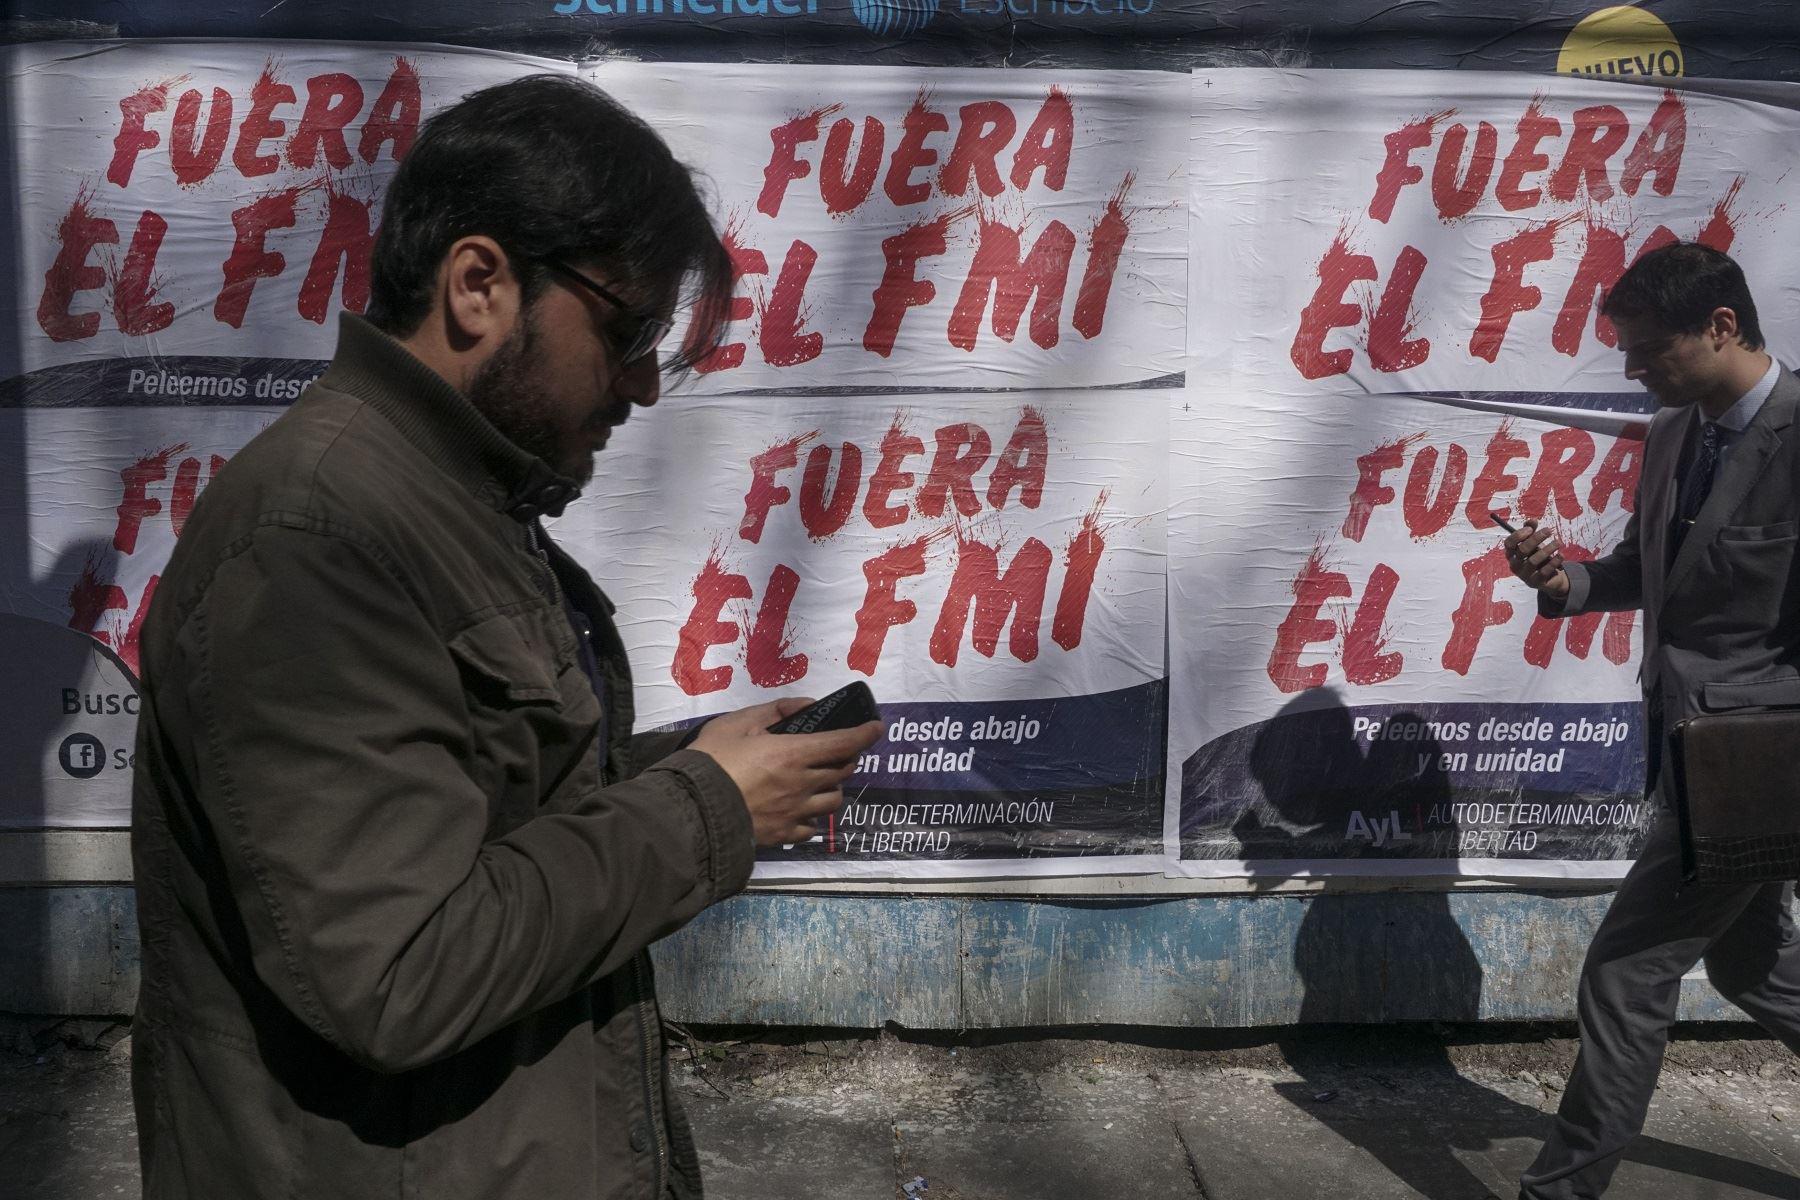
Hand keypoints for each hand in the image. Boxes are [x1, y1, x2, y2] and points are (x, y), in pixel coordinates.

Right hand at [688, 698, 882, 846]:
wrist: (691, 810)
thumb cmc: (711, 761)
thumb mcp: (737, 723)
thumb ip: (774, 711)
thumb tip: (806, 706)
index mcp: (793, 754)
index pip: (844, 743)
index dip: (866, 734)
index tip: (877, 727)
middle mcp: (802, 784)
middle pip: (842, 771)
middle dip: (846, 759)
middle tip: (837, 751)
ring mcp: (795, 813)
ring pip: (833, 801)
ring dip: (833, 788)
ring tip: (820, 782)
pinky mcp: (783, 835)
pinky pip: (811, 828)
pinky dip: (813, 817)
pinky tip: (801, 811)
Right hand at [1504, 518, 1568, 598]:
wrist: (1548, 578)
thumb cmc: (1538, 556)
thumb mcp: (1535, 543)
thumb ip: (1531, 531)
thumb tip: (1532, 521)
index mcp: (1512, 554)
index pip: (1509, 543)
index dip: (1518, 535)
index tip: (1530, 529)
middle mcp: (1515, 565)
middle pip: (1522, 550)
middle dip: (1536, 538)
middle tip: (1549, 530)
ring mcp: (1524, 575)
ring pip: (1534, 560)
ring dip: (1548, 549)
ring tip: (1559, 542)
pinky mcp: (1535, 582)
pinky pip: (1544, 571)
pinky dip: (1554, 562)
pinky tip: (1561, 555)